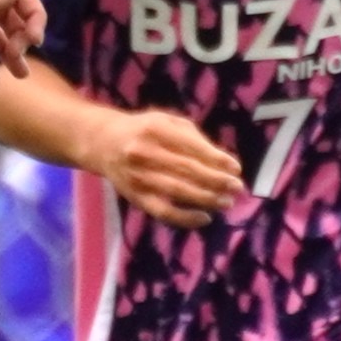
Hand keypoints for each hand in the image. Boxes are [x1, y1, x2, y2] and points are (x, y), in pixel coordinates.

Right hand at [94, 108, 242, 227]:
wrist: (103, 143)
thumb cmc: (145, 131)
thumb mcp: (166, 121)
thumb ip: (193, 137)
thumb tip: (223, 162)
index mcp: (155, 129)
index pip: (191, 147)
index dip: (216, 159)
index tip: (236, 168)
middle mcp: (144, 152)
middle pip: (187, 170)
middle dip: (216, 180)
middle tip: (237, 187)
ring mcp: (138, 177)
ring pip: (178, 192)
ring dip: (206, 199)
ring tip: (226, 202)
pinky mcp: (136, 197)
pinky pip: (163, 212)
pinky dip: (186, 218)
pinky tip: (205, 218)